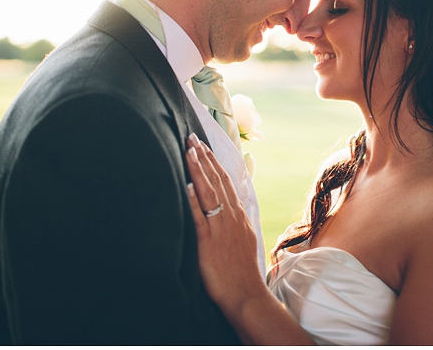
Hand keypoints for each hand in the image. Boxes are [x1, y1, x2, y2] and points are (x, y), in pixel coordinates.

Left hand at [185, 134, 266, 315]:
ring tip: (189, 151)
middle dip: (204, 158)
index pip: (225, 181)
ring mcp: (221, 229)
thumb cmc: (241, 270)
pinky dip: (193, 201)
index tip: (202, 145)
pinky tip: (186, 186)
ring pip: (209, 193)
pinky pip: (200, 219)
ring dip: (199, 171)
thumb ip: (237, 218)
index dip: (213, 162)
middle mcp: (231, 217)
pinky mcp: (209, 244)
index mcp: (239, 215)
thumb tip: (231, 202)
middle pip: (217, 180)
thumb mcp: (244, 238)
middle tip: (192, 138)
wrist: (246, 294)